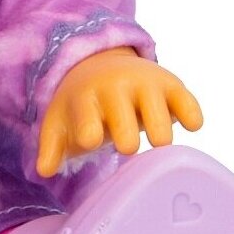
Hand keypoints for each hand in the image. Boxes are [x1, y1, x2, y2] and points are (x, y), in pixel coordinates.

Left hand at [36, 47, 201, 177]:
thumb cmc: (83, 103)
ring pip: (158, 116)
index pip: (86, 119)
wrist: (103, 63)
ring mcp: (145, 85)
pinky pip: (186, 102)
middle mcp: (115, 88)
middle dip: (126, 138)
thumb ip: (51, 146)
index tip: (92, 140)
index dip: (89, 131)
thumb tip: (43, 170)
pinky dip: (191, 115)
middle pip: (125, 123)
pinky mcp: (171, 84)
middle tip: (126, 146)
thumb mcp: (60, 119)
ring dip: (159, 134)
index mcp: (85, 99)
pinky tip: (189, 125)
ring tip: (155, 141)